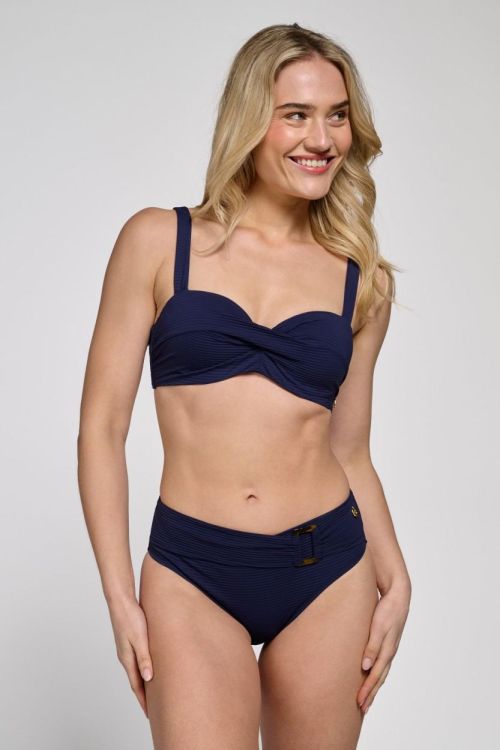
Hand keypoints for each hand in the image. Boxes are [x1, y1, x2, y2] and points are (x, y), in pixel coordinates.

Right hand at [108, 596, 153, 717]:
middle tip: (153, 708)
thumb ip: (144, 658)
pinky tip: (148, 667)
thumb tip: (149, 678)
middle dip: (143, 695)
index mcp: (127, 658)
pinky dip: (142, 669)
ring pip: (136, 671)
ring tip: (152, 692)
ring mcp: (126, 649)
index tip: (150, 713)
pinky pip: (136, 661)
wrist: (120, 601)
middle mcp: (125, 656)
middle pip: (135, 681)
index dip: (143, 700)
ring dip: (143, 683)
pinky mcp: (128, 641)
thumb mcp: (140, 639)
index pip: (136, 685)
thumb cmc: (130, 618)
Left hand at [357, 583, 410, 714]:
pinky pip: (381, 663)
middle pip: (379, 678)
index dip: (367, 690)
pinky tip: (370, 676)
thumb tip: (365, 667)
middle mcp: (388, 652)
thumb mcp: (378, 627)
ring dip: (373, 686)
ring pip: (381, 672)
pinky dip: (376, 674)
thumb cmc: (387, 610)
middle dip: (370, 694)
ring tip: (366, 699)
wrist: (398, 595)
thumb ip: (371, 646)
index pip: (375, 676)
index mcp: (386, 650)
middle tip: (361, 709)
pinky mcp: (387, 641)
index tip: (359, 704)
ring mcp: (389, 647)